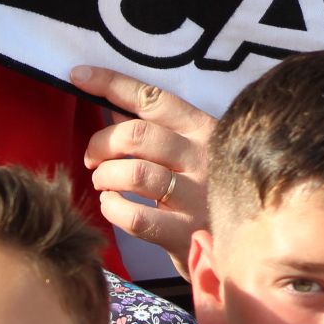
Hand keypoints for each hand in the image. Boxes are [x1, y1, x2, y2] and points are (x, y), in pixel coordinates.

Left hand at [72, 65, 215, 267]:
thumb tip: (113, 104)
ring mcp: (195, 196)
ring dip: (104, 176)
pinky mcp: (185, 232)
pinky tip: (112, 206)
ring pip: (133, 172)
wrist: (245, 247)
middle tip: (92, 159)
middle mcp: (202, 157)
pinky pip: (134, 216)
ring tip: (103, 183)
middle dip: (101, 143)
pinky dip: (112, 208)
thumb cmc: (205, 193)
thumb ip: (154, 130)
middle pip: (136, 134)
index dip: (112, 83)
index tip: (78, 76)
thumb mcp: (190, 153)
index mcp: (203, 129)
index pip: (153, 97)